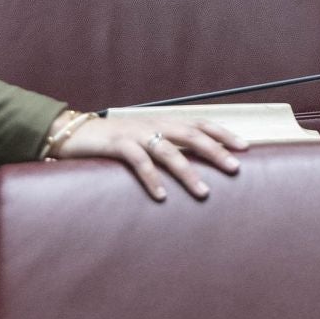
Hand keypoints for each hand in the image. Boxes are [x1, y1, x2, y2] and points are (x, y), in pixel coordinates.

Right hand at [52, 113, 246, 201]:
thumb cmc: (113, 139)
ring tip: (204, 192)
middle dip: (215, 151)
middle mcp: (153, 124)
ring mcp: (136, 133)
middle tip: (235, 168)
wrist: (74, 131)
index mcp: (163, 122)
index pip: (200, 124)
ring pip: (168, 151)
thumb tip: (192, 161)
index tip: (245, 147)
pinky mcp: (117, 144)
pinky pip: (138, 161)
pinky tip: (161, 196)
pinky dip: (151, 178)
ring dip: (187, 172)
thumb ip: (165, 145)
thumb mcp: (143, 138)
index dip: (223, 134)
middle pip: (191, 135)